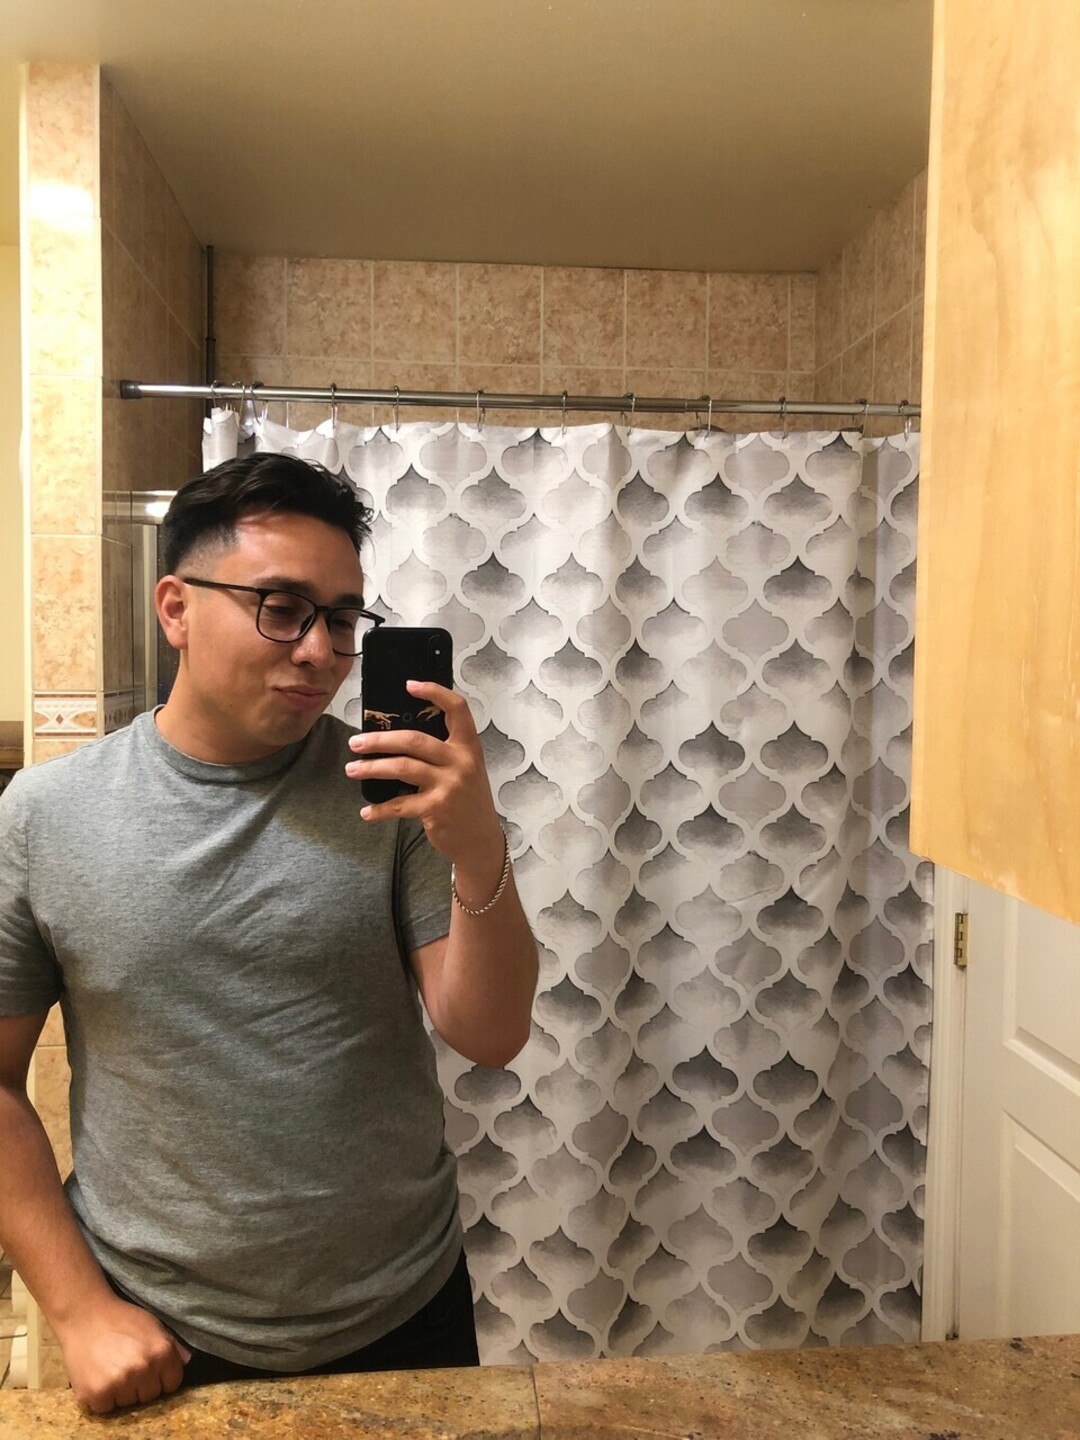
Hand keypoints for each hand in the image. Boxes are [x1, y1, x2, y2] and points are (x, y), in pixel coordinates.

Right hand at [54, 1294, 190, 1413]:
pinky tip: (99, 1377)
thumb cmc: (121, 1319)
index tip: (151, 1372)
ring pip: (128, 1403)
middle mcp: (143, 1369)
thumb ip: (172, 1345)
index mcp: (161, 1352)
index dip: (162, 1378)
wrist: (85, 1315)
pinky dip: (102, 1398)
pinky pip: (106, 1408)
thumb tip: (187, 1362)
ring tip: (111, 1370)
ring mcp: (119, 1383)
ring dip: (122, 1392)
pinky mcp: (96, 1394)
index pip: (172, 1383)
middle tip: (127, 1368)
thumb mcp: (152, 1324)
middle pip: (150, 1396)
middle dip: (141, 1385)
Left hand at [346, 680, 502, 869]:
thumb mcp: (466, 769)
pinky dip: (379, 810)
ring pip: (402, 768)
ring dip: (372, 768)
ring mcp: (449, 786)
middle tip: (356, 742)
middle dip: (379, 740)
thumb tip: (398, 738)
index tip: (409, 685)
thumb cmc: (467, 800)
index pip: (457, 709)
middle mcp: (460, 762)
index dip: (435, 692)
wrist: (480, 840)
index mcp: (468, 746)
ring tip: (352, 769)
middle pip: (414, 740)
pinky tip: (366, 812)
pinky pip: (400, 805)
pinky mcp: (436, 809)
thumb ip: (443, 752)